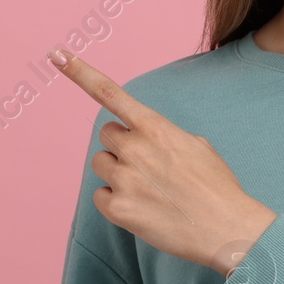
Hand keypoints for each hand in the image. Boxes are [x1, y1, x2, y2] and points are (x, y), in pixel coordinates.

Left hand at [49, 46, 276, 274]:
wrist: (226, 229)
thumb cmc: (216, 187)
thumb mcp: (197, 146)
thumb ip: (164, 136)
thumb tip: (148, 140)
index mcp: (155, 127)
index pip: (109, 92)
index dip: (79, 72)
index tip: (56, 54)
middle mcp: (135, 149)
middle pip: (106, 135)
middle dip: (121, 146)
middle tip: (147, 165)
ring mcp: (124, 179)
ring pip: (101, 164)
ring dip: (117, 172)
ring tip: (148, 188)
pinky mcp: (118, 209)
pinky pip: (100, 196)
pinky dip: (116, 201)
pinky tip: (142, 208)